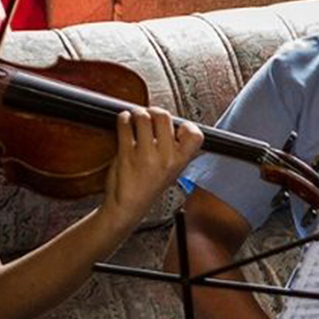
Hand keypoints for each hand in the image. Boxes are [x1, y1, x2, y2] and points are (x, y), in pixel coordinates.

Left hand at [101, 107, 203, 231]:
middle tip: (149, 115)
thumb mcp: (171, 171)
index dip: (185, 125)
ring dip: (137, 113)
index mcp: (179, 162)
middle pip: (164, 117)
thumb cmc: (147, 188)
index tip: (176, 125)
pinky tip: (125, 123)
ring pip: (143, 117)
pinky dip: (123, 119)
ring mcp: (145, 156)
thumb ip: (176, 151)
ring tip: (135, 118)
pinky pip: (125, 125)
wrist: (127, 207)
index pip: (194, 134)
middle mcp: (165, 158)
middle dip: (154, 111)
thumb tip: (177, 126)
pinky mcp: (126, 154)